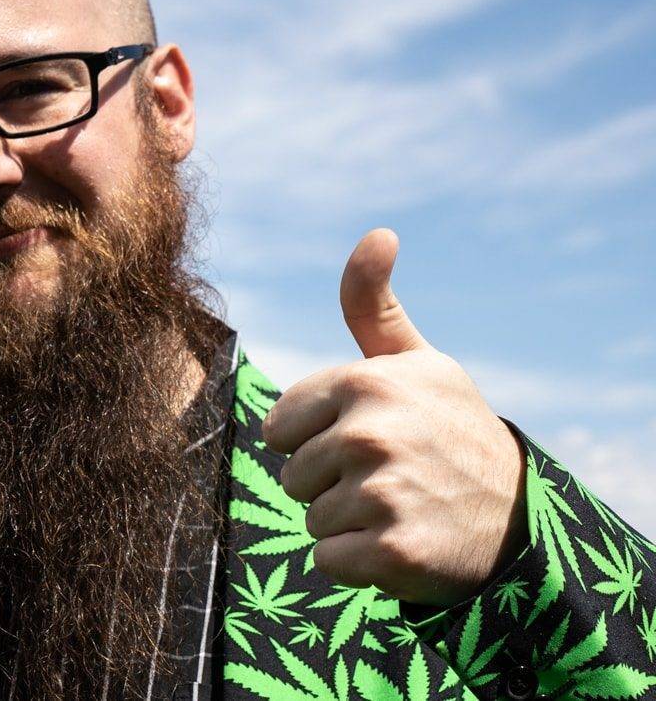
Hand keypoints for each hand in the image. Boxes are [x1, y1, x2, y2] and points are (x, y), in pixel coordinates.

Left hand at [262, 228, 525, 605]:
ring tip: (400, 507)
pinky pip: (328, 561)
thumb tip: (378, 233)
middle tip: (390, 478)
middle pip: (291, 475)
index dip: (315, 439)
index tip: (369, 438)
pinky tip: (402, 542)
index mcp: (366, 382)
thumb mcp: (415, 363)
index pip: (279, 427)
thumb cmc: (448, 431)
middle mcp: (372, 432)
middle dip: (330, 484)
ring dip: (346, 522)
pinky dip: (358, 562)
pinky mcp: (392, 550)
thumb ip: (372, 304)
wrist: (517, 518)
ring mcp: (384, 492)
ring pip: (310, 519)